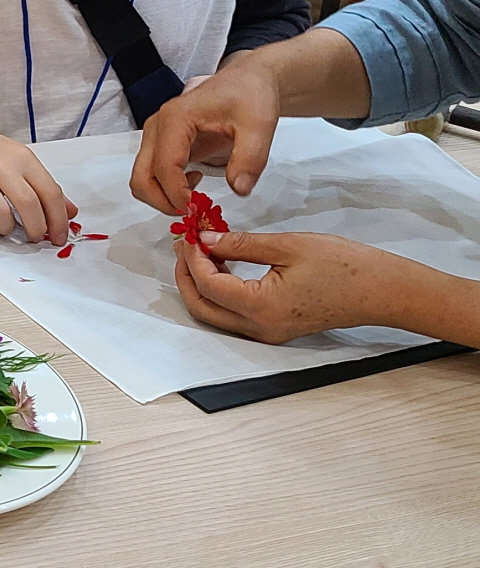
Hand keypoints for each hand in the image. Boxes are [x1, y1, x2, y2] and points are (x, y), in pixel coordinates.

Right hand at [0, 120, 78, 240]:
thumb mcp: (16, 157)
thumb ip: (42, 183)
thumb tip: (68, 211)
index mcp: (20, 157)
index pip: (50, 193)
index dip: (58, 219)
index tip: (59, 235)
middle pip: (29, 207)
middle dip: (36, 230)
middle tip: (35, 238)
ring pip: (2, 217)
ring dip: (7, 230)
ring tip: (4, 227)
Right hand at [131, 57, 281, 215]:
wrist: (246, 80)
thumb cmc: (250, 95)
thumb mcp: (259, 124)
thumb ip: (250, 158)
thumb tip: (239, 190)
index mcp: (175, 118)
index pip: (164, 166)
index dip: (176, 193)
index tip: (197, 208)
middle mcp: (157, 126)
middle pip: (141, 177)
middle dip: (162, 201)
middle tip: (192, 210)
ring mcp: (156, 135)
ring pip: (142, 178)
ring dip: (162, 197)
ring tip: (195, 197)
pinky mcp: (161, 143)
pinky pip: (151, 174)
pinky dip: (165, 188)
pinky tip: (195, 181)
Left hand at [173, 229, 409, 342]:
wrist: (383, 291)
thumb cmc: (346, 267)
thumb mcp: (288, 245)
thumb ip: (241, 244)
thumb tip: (206, 240)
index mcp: (261, 307)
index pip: (207, 284)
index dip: (192, 257)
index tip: (189, 233)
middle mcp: (259, 328)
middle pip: (201, 307)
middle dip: (186, 275)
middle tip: (185, 245)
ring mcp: (266, 333)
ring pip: (214, 314)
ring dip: (200, 284)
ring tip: (200, 251)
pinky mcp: (274, 330)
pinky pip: (233, 315)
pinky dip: (219, 292)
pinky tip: (222, 266)